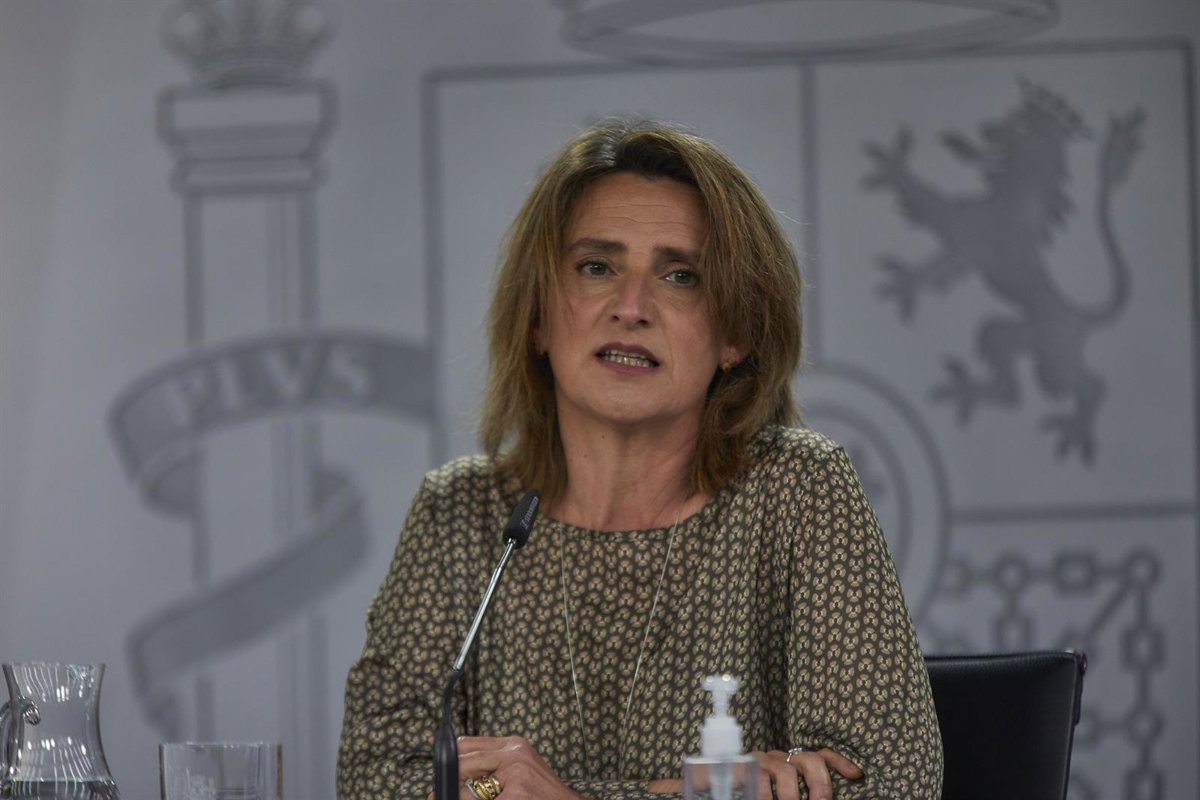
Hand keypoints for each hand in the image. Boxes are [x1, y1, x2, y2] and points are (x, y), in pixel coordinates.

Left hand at [427, 735, 585, 799]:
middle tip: (438, 796)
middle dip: (449, 786)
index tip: (443, 780)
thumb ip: (492, 766)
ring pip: (466, 791)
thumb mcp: (521, 771)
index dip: (450, 765)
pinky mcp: (516, 796)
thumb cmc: (546, 796)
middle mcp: (514, 754)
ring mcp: (516, 776)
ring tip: (463, 797)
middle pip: (462, 764)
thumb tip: (450, 779)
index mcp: (514, 745)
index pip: (465, 746)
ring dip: (460, 798)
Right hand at [750, 747, 862, 799]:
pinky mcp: (744, 766)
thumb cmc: (758, 790)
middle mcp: (781, 757)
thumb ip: (801, 792)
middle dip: (821, 783)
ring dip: (792, 797)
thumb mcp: (783, 792)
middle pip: (810, 758)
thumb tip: (821, 799)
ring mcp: (763, 760)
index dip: (841, 762)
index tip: (857, 776)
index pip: (822, 755)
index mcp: (794, 763)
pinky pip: (760, 781)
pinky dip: (767, 798)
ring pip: (786, 772)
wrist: (719, 782)